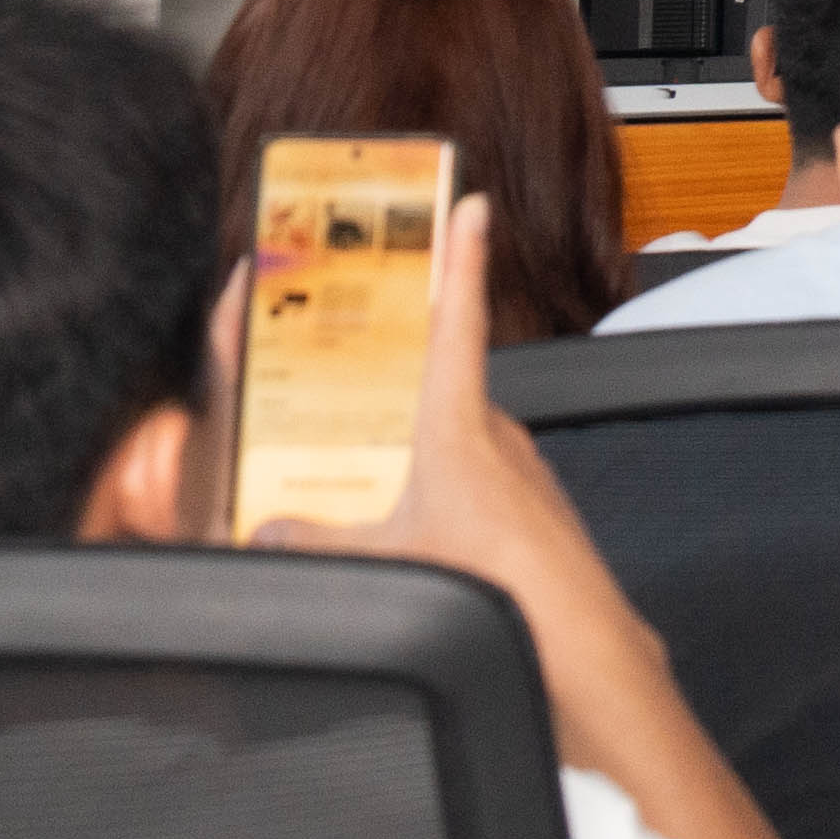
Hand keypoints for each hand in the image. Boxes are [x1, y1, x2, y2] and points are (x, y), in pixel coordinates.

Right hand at [254, 197, 666, 696]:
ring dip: (423, 436)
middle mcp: (496, 431)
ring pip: (459, 432)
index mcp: (457, 422)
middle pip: (444, 378)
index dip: (461, 258)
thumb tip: (265, 535)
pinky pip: (479, 473)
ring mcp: (519, 466)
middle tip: (367, 354)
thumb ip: (315, 543)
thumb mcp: (385, 558)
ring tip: (375, 463)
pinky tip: (422, 519)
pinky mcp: (531, 502)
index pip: (457, 318)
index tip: (471, 204)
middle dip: (407, 366)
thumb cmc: (492, 584)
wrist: (574, 633)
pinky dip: (448, 481)